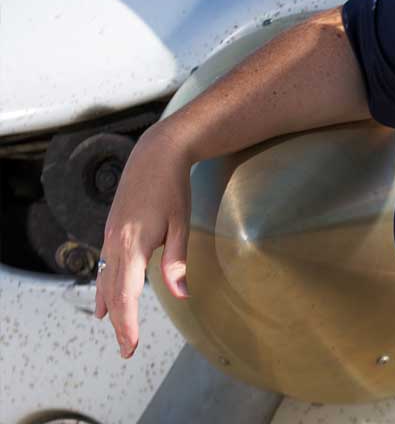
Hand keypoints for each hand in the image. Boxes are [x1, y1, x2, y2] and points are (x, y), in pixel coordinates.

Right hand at [94, 122, 193, 358]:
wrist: (156, 155)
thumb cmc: (173, 188)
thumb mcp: (181, 224)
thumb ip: (177, 262)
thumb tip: (181, 295)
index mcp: (133, 244)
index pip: (127, 294)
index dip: (127, 323)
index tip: (130, 345)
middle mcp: (115, 243)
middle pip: (113, 292)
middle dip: (120, 323)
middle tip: (127, 349)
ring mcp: (110, 236)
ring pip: (106, 280)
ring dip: (111, 308)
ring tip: (117, 331)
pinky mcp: (112, 230)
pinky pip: (105, 267)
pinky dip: (105, 288)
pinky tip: (104, 303)